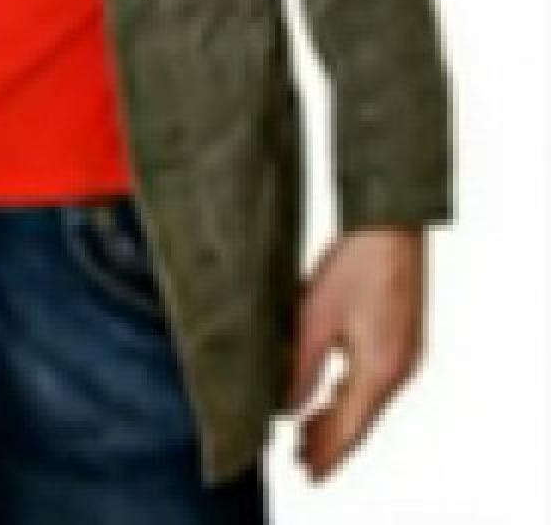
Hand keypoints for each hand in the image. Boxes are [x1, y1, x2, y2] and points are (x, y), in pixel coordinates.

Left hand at [285, 225, 427, 481]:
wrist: (392, 223)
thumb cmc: (356, 261)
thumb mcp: (316, 316)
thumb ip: (302, 366)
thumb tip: (288, 406)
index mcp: (379, 369)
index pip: (350, 429)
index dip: (328, 453)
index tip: (307, 471)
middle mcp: (399, 370)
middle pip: (361, 420)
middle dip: (330, 441)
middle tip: (300, 459)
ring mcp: (406, 355)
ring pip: (368, 401)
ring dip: (340, 418)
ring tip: (308, 433)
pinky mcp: (403, 339)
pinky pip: (376, 382)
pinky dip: (352, 396)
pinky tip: (333, 394)